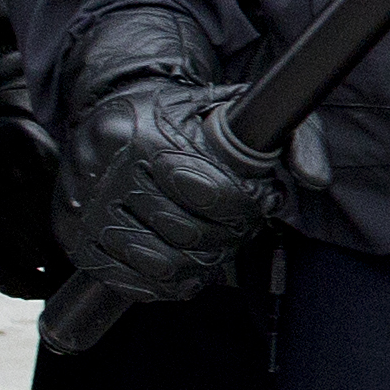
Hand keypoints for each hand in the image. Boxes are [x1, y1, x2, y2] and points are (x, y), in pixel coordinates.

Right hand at [54, 5, 280, 303]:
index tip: (258, 201)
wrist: (113, 106)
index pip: (212, 193)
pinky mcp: (72, 236)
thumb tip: (316, 179)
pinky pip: (127, 282)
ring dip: (198, 265)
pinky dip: (163, 283)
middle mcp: (106, 171)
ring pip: (158, 265)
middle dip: (226, 237)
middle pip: (187, 234)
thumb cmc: (182, 114)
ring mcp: (84, 207)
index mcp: (143, 136)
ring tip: (210, 245)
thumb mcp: (241, 109)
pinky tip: (181, 264)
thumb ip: (294, 136)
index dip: (247, 207)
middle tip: (236, 226)